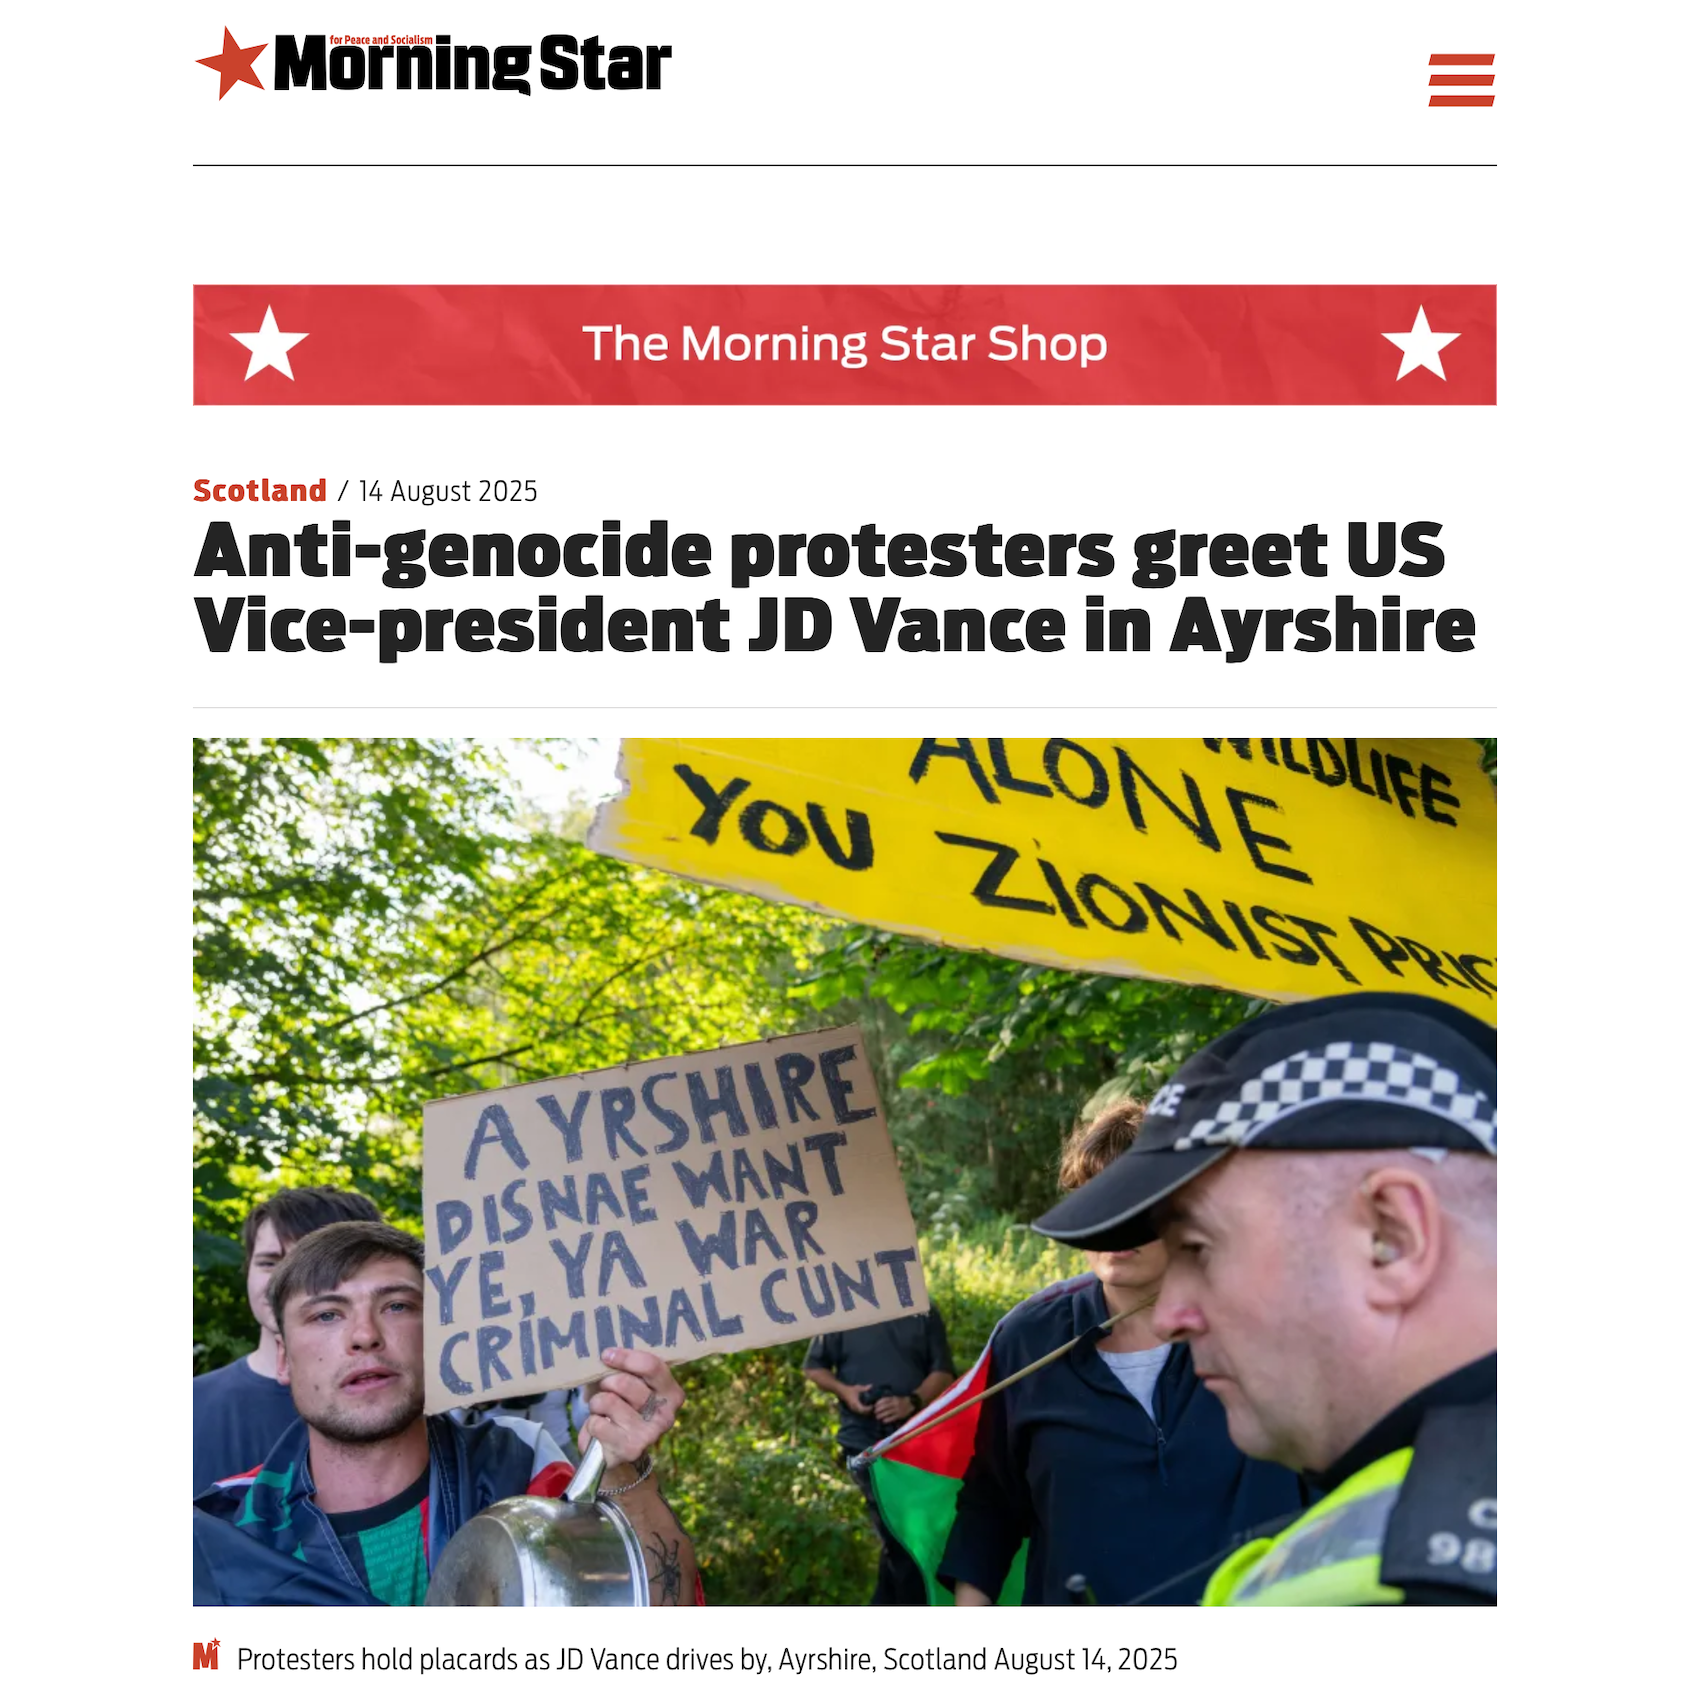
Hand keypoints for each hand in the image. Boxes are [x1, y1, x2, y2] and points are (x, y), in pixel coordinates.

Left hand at [583, 1348, 684, 1472]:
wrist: (621, 1453)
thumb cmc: (625, 1408)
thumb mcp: (633, 1386)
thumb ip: (629, 1369)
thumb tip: (607, 1351)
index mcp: (672, 1393)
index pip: (651, 1366)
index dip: (625, 1357)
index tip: (606, 1355)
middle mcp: (666, 1414)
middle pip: (625, 1382)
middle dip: (606, 1382)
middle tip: (605, 1388)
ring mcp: (649, 1433)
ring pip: (607, 1400)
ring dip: (597, 1403)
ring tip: (602, 1411)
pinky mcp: (629, 1448)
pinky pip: (597, 1423)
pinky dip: (591, 1424)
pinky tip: (601, 1429)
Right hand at [840, 1383, 872, 1415]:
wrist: (842, 1391)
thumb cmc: (850, 1390)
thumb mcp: (857, 1388)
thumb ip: (865, 1388)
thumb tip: (871, 1386)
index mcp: (855, 1403)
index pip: (863, 1409)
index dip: (868, 1408)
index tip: (872, 1405)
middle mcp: (854, 1408)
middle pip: (862, 1413)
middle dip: (868, 1411)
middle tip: (873, 1407)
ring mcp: (852, 1409)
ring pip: (860, 1413)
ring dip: (865, 1411)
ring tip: (870, 1408)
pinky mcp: (852, 1408)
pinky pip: (858, 1412)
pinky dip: (863, 1411)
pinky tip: (865, 1408)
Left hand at [874, 1394, 914, 1423]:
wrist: (911, 1404)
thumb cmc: (901, 1401)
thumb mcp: (895, 1398)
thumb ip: (888, 1400)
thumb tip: (878, 1403)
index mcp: (893, 1398)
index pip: (884, 1400)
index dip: (878, 1403)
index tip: (874, 1406)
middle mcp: (895, 1403)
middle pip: (884, 1407)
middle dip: (878, 1410)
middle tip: (874, 1412)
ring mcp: (897, 1409)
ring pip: (887, 1412)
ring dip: (881, 1415)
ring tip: (877, 1417)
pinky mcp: (900, 1415)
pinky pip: (892, 1418)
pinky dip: (887, 1420)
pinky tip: (883, 1421)